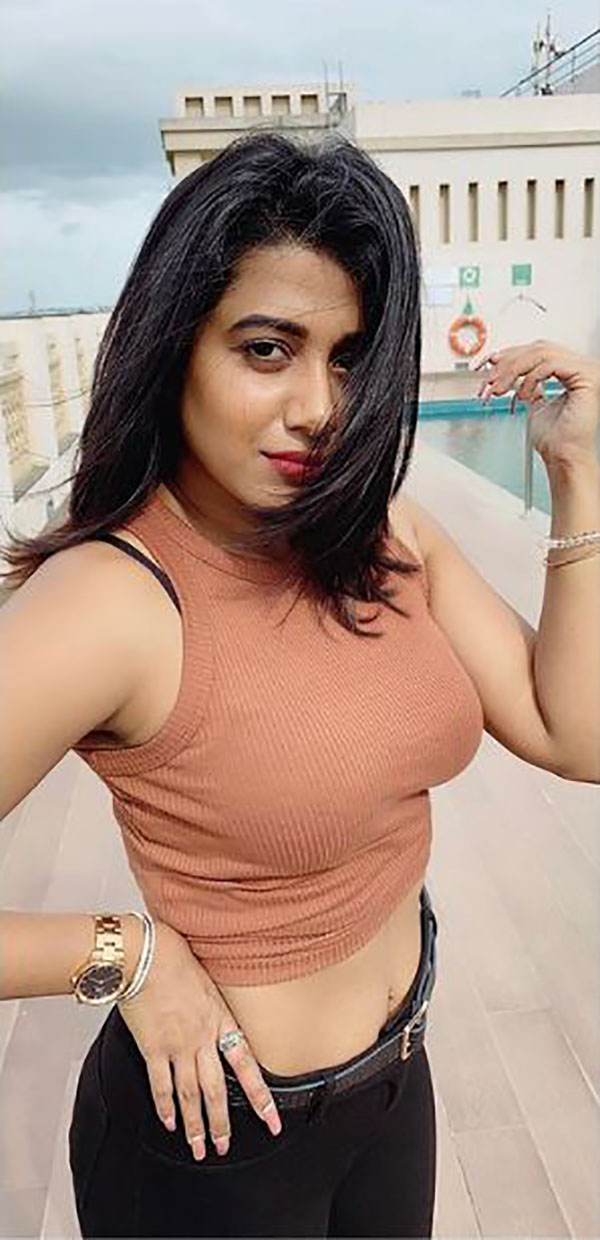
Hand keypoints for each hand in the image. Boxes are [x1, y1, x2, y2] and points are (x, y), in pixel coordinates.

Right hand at [117, 920, 281, 1158]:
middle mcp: (202, 1038)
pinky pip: (160, 1084)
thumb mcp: (209, 978)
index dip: (260, 1097)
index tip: (271, 1120)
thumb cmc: (174, 956)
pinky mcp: (152, 1047)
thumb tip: (220, 1017)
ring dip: (195, 1124)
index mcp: (221, 1020)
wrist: (145, 953)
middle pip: (216, 1090)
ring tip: (198, 1147)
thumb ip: (216, 1004)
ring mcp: (177, 1045)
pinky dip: (164, 1106)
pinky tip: (168, 1122)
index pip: (247, 1066)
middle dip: (221, 1124)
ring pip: (190, 1094)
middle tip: (224, 1146)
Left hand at [474, 339, 599, 465]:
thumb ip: (526, 382)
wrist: (564, 457)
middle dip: (509, 362)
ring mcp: (587, 369)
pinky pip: (550, 364)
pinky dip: (530, 378)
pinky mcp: (587, 375)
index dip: (513, 353)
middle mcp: (582, 366)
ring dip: (514, 370)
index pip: (541, 350)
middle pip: (540, 348)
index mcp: (572, 370)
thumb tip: (507, 369)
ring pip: (542, 353)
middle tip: (490, 378)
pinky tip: (523, 395)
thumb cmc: (554, 439)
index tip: (491, 362)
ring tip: (499, 388)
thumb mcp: (533, 402)